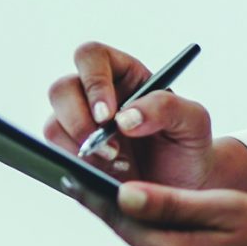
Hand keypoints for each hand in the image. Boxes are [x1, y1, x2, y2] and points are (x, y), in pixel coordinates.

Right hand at [44, 41, 215, 186]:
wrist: (180, 187)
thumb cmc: (187, 147)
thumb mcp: (193, 121)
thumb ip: (166, 107)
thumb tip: (124, 118)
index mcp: (124, 74)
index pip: (92, 57)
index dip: (93, 82)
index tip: (107, 116)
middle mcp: (94, 95)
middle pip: (61, 89)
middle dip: (79, 122)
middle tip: (109, 149)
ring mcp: (77, 123)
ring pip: (53, 124)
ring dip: (81, 148)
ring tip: (118, 164)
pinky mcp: (69, 151)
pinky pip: (55, 153)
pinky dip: (78, 165)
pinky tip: (107, 172)